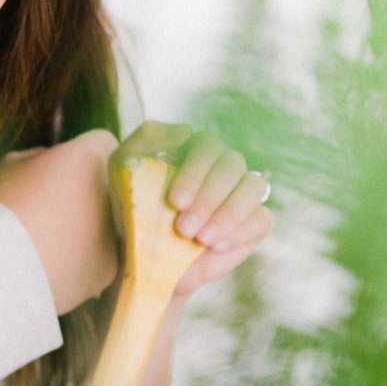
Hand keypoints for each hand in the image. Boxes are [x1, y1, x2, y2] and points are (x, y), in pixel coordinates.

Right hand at [0, 128, 119, 312]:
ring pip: (107, 221)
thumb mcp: (10, 165)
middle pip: (108, 183)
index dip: (81, 155)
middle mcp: (112, 190)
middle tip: (54, 206)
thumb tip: (51, 165)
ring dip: (87, 225)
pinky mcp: (110, 267)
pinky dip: (83, 259)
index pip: (101, 143)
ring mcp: (116, 231)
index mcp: (90, 156)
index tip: (62, 169)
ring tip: (49, 241)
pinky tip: (54, 264)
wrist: (0, 272)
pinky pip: (100, 255)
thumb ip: (40, 158)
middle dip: (88, 190)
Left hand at [115, 122, 271, 298]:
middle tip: (184, 227)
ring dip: (228, 213)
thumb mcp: (125, 167)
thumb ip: (148, 138)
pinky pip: (261, 219)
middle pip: (232, 164)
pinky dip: (240, 232)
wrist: (145, 256)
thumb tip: (184, 129)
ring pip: (253, 186)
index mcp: (197, 149)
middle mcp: (224, 166)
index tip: (175, 202)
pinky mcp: (254, 222)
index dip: (195, 172)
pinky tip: (216, 246)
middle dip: (208, 197)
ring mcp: (242, 193)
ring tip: (202, 239)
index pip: (208, 145)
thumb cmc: (135, 206)